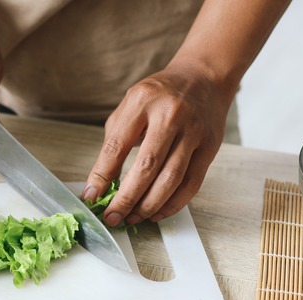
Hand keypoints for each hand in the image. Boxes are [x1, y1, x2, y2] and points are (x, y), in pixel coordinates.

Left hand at [82, 63, 234, 226]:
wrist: (203, 78)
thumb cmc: (159, 96)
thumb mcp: (131, 105)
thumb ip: (115, 140)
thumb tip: (100, 183)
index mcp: (142, 101)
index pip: (117, 145)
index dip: (102, 175)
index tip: (91, 196)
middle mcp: (170, 115)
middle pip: (147, 166)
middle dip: (126, 198)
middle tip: (113, 217)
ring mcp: (194, 131)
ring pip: (171, 179)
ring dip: (149, 205)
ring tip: (133, 218)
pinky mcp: (210, 147)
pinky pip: (191, 184)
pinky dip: (173, 204)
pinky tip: (157, 213)